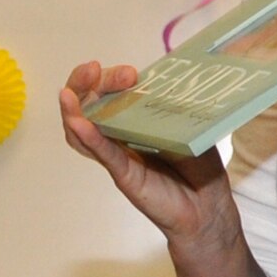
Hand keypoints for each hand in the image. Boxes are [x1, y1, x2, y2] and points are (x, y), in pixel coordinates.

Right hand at [59, 60, 235, 253]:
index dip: (108, 78)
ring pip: (81, 132)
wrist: (208, 207)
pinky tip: (78, 123)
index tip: (128, 72)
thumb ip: (172, 104)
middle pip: (86, 106)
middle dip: (84, 83)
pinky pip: (104, 155)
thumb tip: (170, 78)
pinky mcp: (125, 176)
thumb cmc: (198, 165)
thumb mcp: (187, 124)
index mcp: (131, 118)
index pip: (107, 92)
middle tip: (94, 69)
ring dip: (73, 109)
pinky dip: (89, 138)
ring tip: (67, 93)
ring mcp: (118, 156)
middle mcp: (118, 135)